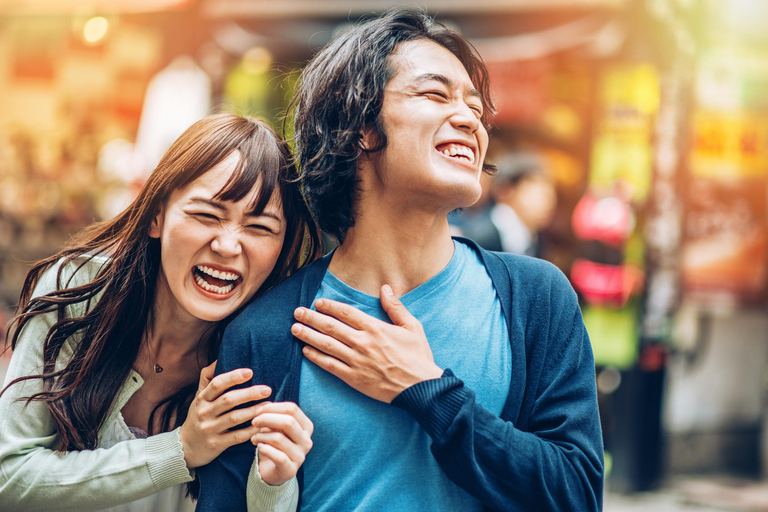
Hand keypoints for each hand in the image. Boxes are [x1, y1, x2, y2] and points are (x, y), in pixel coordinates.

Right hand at [179, 361, 271, 468]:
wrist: (185, 447)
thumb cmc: (198, 416)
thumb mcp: (199, 397)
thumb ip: (207, 378)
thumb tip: (219, 359)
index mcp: (202, 399)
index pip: (217, 385)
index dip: (233, 377)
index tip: (250, 372)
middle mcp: (204, 413)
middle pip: (228, 400)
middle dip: (249, 393)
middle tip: (267, 389)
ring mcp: (209, 429)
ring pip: (234, 418)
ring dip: (253, 411)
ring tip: (269, 405)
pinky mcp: (216, 444)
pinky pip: (236, 437)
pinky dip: (250, 431)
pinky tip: (262, 425)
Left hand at [250, 402, 313, 485]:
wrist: (273, 471)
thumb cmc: (275, 445)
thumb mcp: (276, 428)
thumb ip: (274, 417)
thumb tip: (263, 409)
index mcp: (306, 427)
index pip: (292, 409)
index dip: (273, 407)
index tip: (258, 411)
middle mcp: (307, 440)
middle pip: (288, 421)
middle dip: (267, 418)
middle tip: (254, 422)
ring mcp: (300, 456)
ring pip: (279, 438)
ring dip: (261, 436)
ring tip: (254, 438)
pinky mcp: (291, 470)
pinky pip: (278, 456)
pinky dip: (265, 449)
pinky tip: (259, 447)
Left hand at [291, 284, 442, 402]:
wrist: (420, 387)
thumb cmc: (418, 356)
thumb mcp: (412, 327)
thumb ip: (395, 307)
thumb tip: (385, 288)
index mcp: (375, 328)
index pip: (346, 312)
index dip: (329, 306)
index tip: (317, 302)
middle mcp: (362, 343)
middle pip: (331, 327)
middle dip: (312, 318)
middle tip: (297, 312)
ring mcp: (356, 361)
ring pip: (327, 345)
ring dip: (309, 335)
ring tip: (295, 329)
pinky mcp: (354, 378)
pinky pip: (330, 366)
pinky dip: (316, 358)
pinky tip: (306, 352)